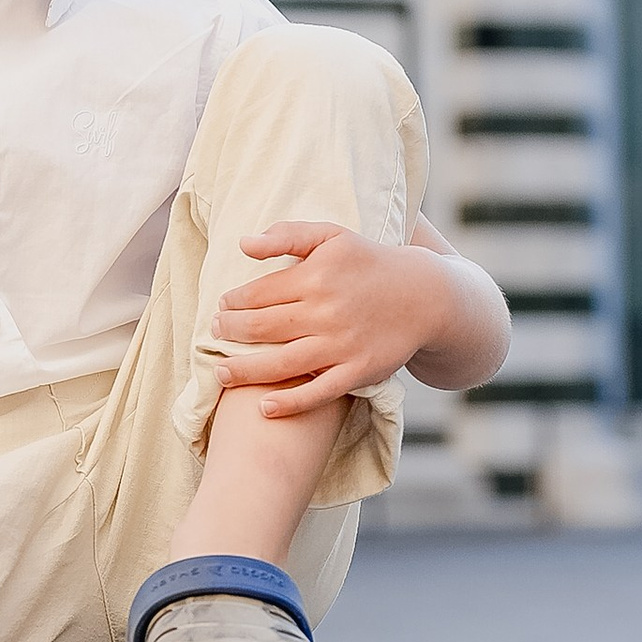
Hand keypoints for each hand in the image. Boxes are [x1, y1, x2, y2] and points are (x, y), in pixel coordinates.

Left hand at [211, 222, 462, 418]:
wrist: (426, 296)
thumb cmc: (370, 263)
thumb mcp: (333, 236)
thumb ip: (288, 234)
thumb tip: (243, 245)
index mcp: (317, 275)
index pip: (258, 293)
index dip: (232, 303)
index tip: (221, 308)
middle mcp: (326, 311)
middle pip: (262, 328)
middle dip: (230, 333)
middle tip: (215, 336)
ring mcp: (342, 345)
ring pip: (281, 364)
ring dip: (244, 371)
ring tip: (221, 372)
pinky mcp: (358, 372)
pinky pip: (318, 392)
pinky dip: (289, 403)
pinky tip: (263, 407)